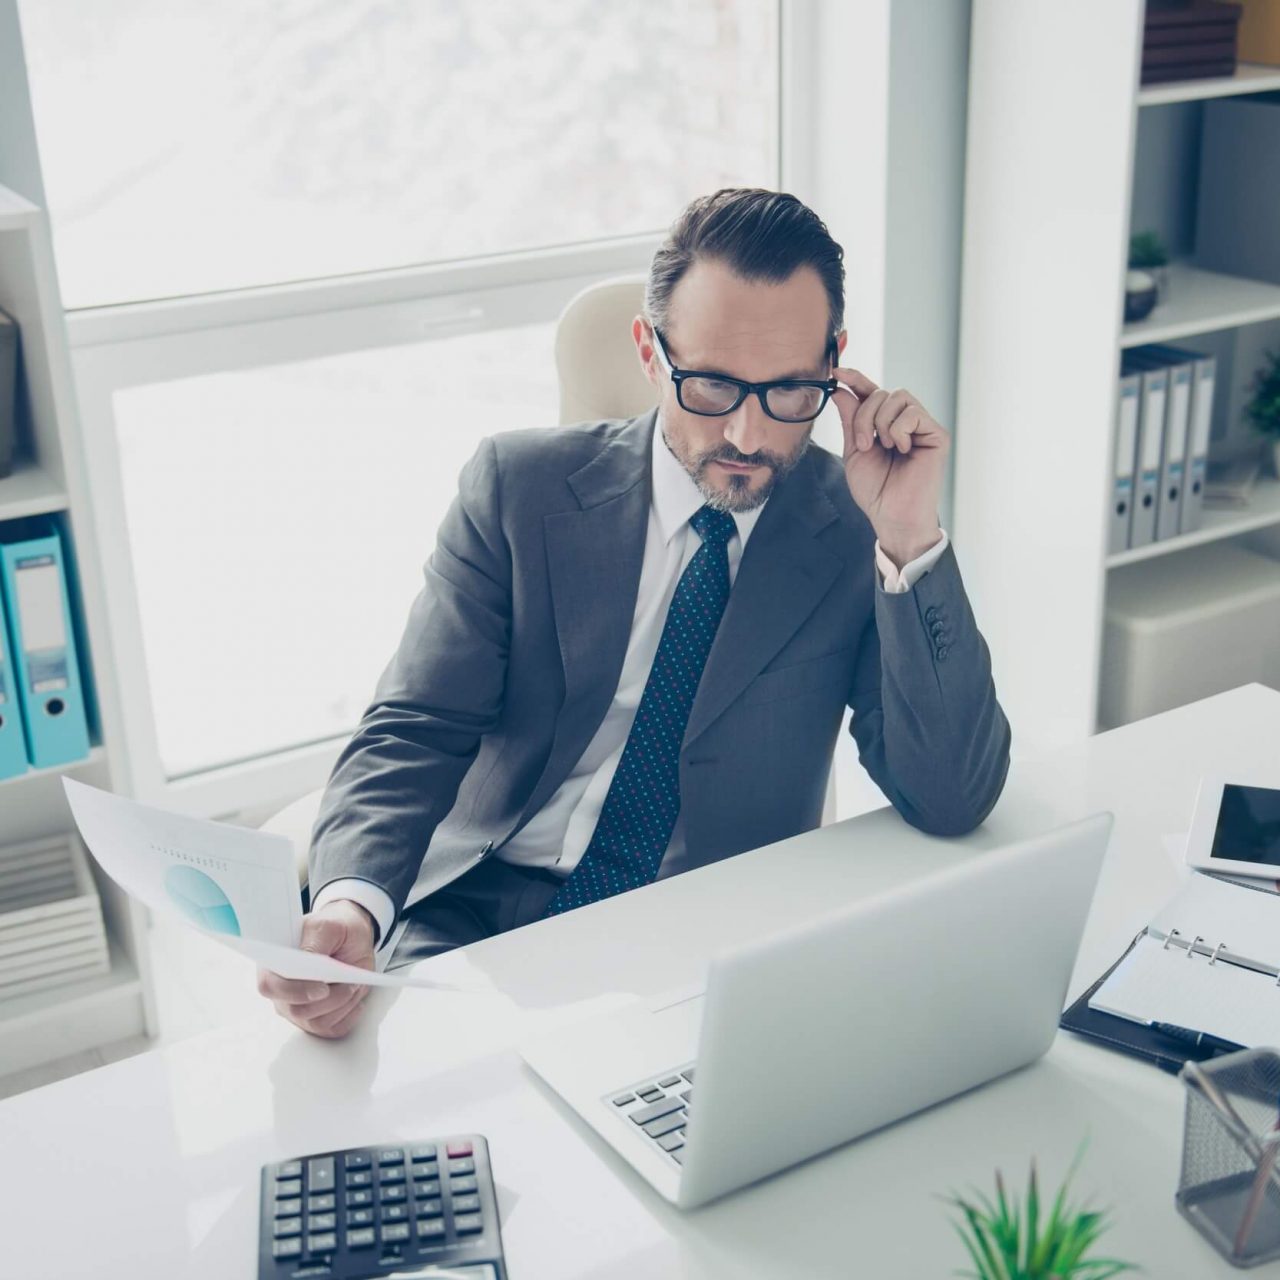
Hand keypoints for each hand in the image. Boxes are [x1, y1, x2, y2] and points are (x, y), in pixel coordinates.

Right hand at [257, 899, 375, 1038]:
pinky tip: (355, 996)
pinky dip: (349, 1014)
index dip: (294, 991)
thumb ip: (314, 942)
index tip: (323, 988)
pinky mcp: (318, 1019)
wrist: (353, 937)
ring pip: (317, 1022)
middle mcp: (282, 991)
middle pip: (296, 1010)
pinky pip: (332, 1029)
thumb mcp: (327, 926)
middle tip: (351, 983)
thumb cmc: (335, 929)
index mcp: (274, 965)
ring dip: (343, 1003)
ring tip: (355, 983)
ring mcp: (298, 1008)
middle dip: (330, 998)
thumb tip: (307, 962)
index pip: (269, 986)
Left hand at [832, 368, 948, 565]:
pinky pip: (913, 413)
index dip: (855, 379)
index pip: (871, 392)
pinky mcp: (936, 434)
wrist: (891, 515)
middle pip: (881, 393)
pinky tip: (902, 450)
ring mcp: (922, 426)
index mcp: (884, 424)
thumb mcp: (854, 451)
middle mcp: (904, 421)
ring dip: (880, 423)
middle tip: (863, 445)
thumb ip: (850, 420)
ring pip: (897, 397)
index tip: (836, 372)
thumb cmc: (875, 490)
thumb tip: (841, 390)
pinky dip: (900, 430)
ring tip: (883, 449)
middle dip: (864, 416)